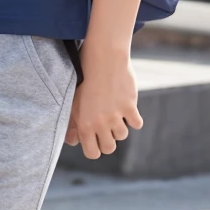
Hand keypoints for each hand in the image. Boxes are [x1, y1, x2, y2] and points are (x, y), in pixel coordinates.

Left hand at [64, 40, 142, 159]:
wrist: (103, 55)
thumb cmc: (85, 76)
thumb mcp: (74, 100)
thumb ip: (74, 123)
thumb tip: (72, 142)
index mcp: (84, 124)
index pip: (92, 153)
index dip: (95, 147)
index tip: (96, 138)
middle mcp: (100, 123)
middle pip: (110, 148)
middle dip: (108, 139)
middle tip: (106, 124)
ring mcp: (116, 115)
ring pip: (122, 135)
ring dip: (120, 125)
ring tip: (114, 109)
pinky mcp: (129, 106)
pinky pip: (137, 124)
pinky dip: (134, 117)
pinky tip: (126, 106)